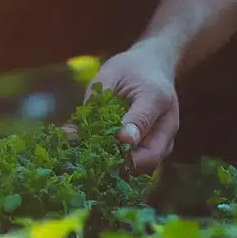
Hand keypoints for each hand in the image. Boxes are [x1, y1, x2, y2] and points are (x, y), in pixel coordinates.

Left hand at [84, 44, 178, 173]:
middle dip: (119, 164)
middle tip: (90, 162)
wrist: (155, 67)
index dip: (121, 137)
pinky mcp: (160, 150)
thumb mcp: (109, 76)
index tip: (102, 144)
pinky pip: (143, 167)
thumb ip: (94, 106)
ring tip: (93, 164)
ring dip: (120, 170)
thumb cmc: (129, 70)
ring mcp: (167, 140)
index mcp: (156, 98)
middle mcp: (167, 125)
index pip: (141, 123)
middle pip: (149, 158)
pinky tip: (102, 162)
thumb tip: (69, 136)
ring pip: (146, 168)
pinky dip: (123, 168)